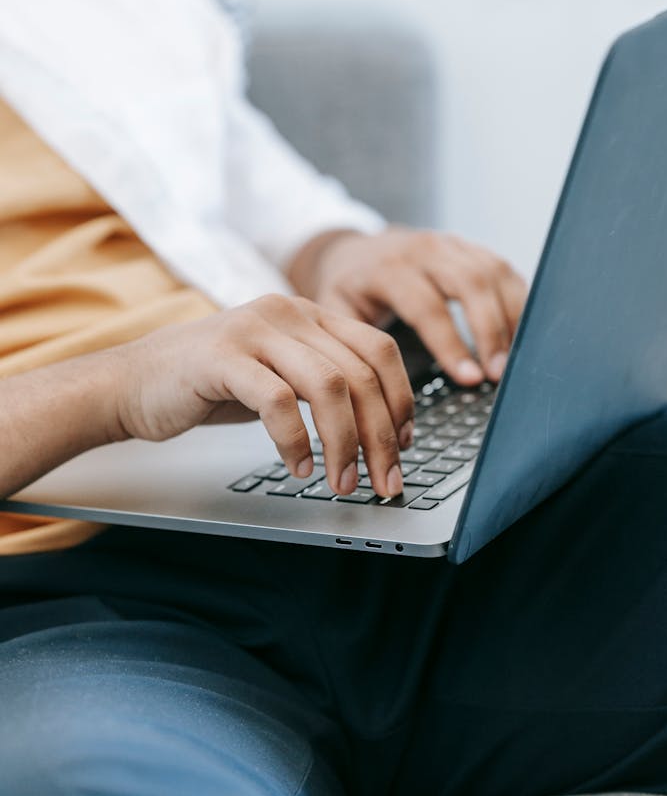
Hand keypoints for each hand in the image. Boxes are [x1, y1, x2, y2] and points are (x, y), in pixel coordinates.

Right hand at [112, 295, 413, 498]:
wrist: (133, 382)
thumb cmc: (209, 384)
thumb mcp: (279, 375)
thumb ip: (323, 386)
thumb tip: (380, 430)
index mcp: (308, 314)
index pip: (379, 349)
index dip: (401, 400)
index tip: (404, 444)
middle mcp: (287, 313)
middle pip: (360, 373)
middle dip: (381, 436)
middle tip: (385, 481)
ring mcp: (254, 332)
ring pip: (329, 386)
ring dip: (346, 444)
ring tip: (343, 483)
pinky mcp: (222, 358)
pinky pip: (278, 402)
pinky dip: (296, 442)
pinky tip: (298, 468)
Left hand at [288, 228, 527, 385]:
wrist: (358, 250)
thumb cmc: (349, 290)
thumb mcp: (336, 312)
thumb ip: (353, 343)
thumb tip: (373, 389)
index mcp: (388, 268)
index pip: (427, 306)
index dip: (451, 345)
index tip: (471, 378)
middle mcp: (425, 249)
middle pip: (470, 282)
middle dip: (491, 331)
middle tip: (500, 373)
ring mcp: (453, 244)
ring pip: (494, 272)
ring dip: (512, 317)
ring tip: (517, 360)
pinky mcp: (473, 248)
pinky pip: (505, 270)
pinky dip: (519, 302)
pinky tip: (522, 334)